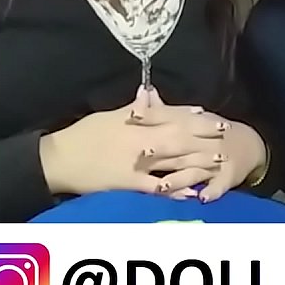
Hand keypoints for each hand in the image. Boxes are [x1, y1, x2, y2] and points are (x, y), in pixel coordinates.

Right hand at [39, 87, 225, 197]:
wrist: (60, 159)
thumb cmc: (83, 135)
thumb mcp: (107, 116)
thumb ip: (132, 107)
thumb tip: (148, 92)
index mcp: (135, 121)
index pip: (169, 115)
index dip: (190, 114)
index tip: (208, 113)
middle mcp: (140, 140)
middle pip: (179, 136)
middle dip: (203, 134)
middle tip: (224, 133)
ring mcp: (137, 163)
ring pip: (174, 160)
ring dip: (198, 159)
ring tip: (219, 160)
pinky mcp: (129, 183)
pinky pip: (157, 187)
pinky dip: (175, 189)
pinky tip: (192, 192)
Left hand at [131, 88, 266, 202]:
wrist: (248, 146)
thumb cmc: (211, 132)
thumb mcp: (190, 119)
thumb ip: (165, 111)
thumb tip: (145, 92)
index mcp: (192, 125)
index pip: (169, 118)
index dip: (152, 116)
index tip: (133, 114)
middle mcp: (203, 142)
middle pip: (180, 145)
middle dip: (163, 148)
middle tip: (143, 152)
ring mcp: (215, 162)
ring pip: (195, 170)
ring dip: (180, 178)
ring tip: (163, 186)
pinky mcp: (226, 178)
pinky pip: (218, 186)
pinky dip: (211, 191)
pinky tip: (202, 198)